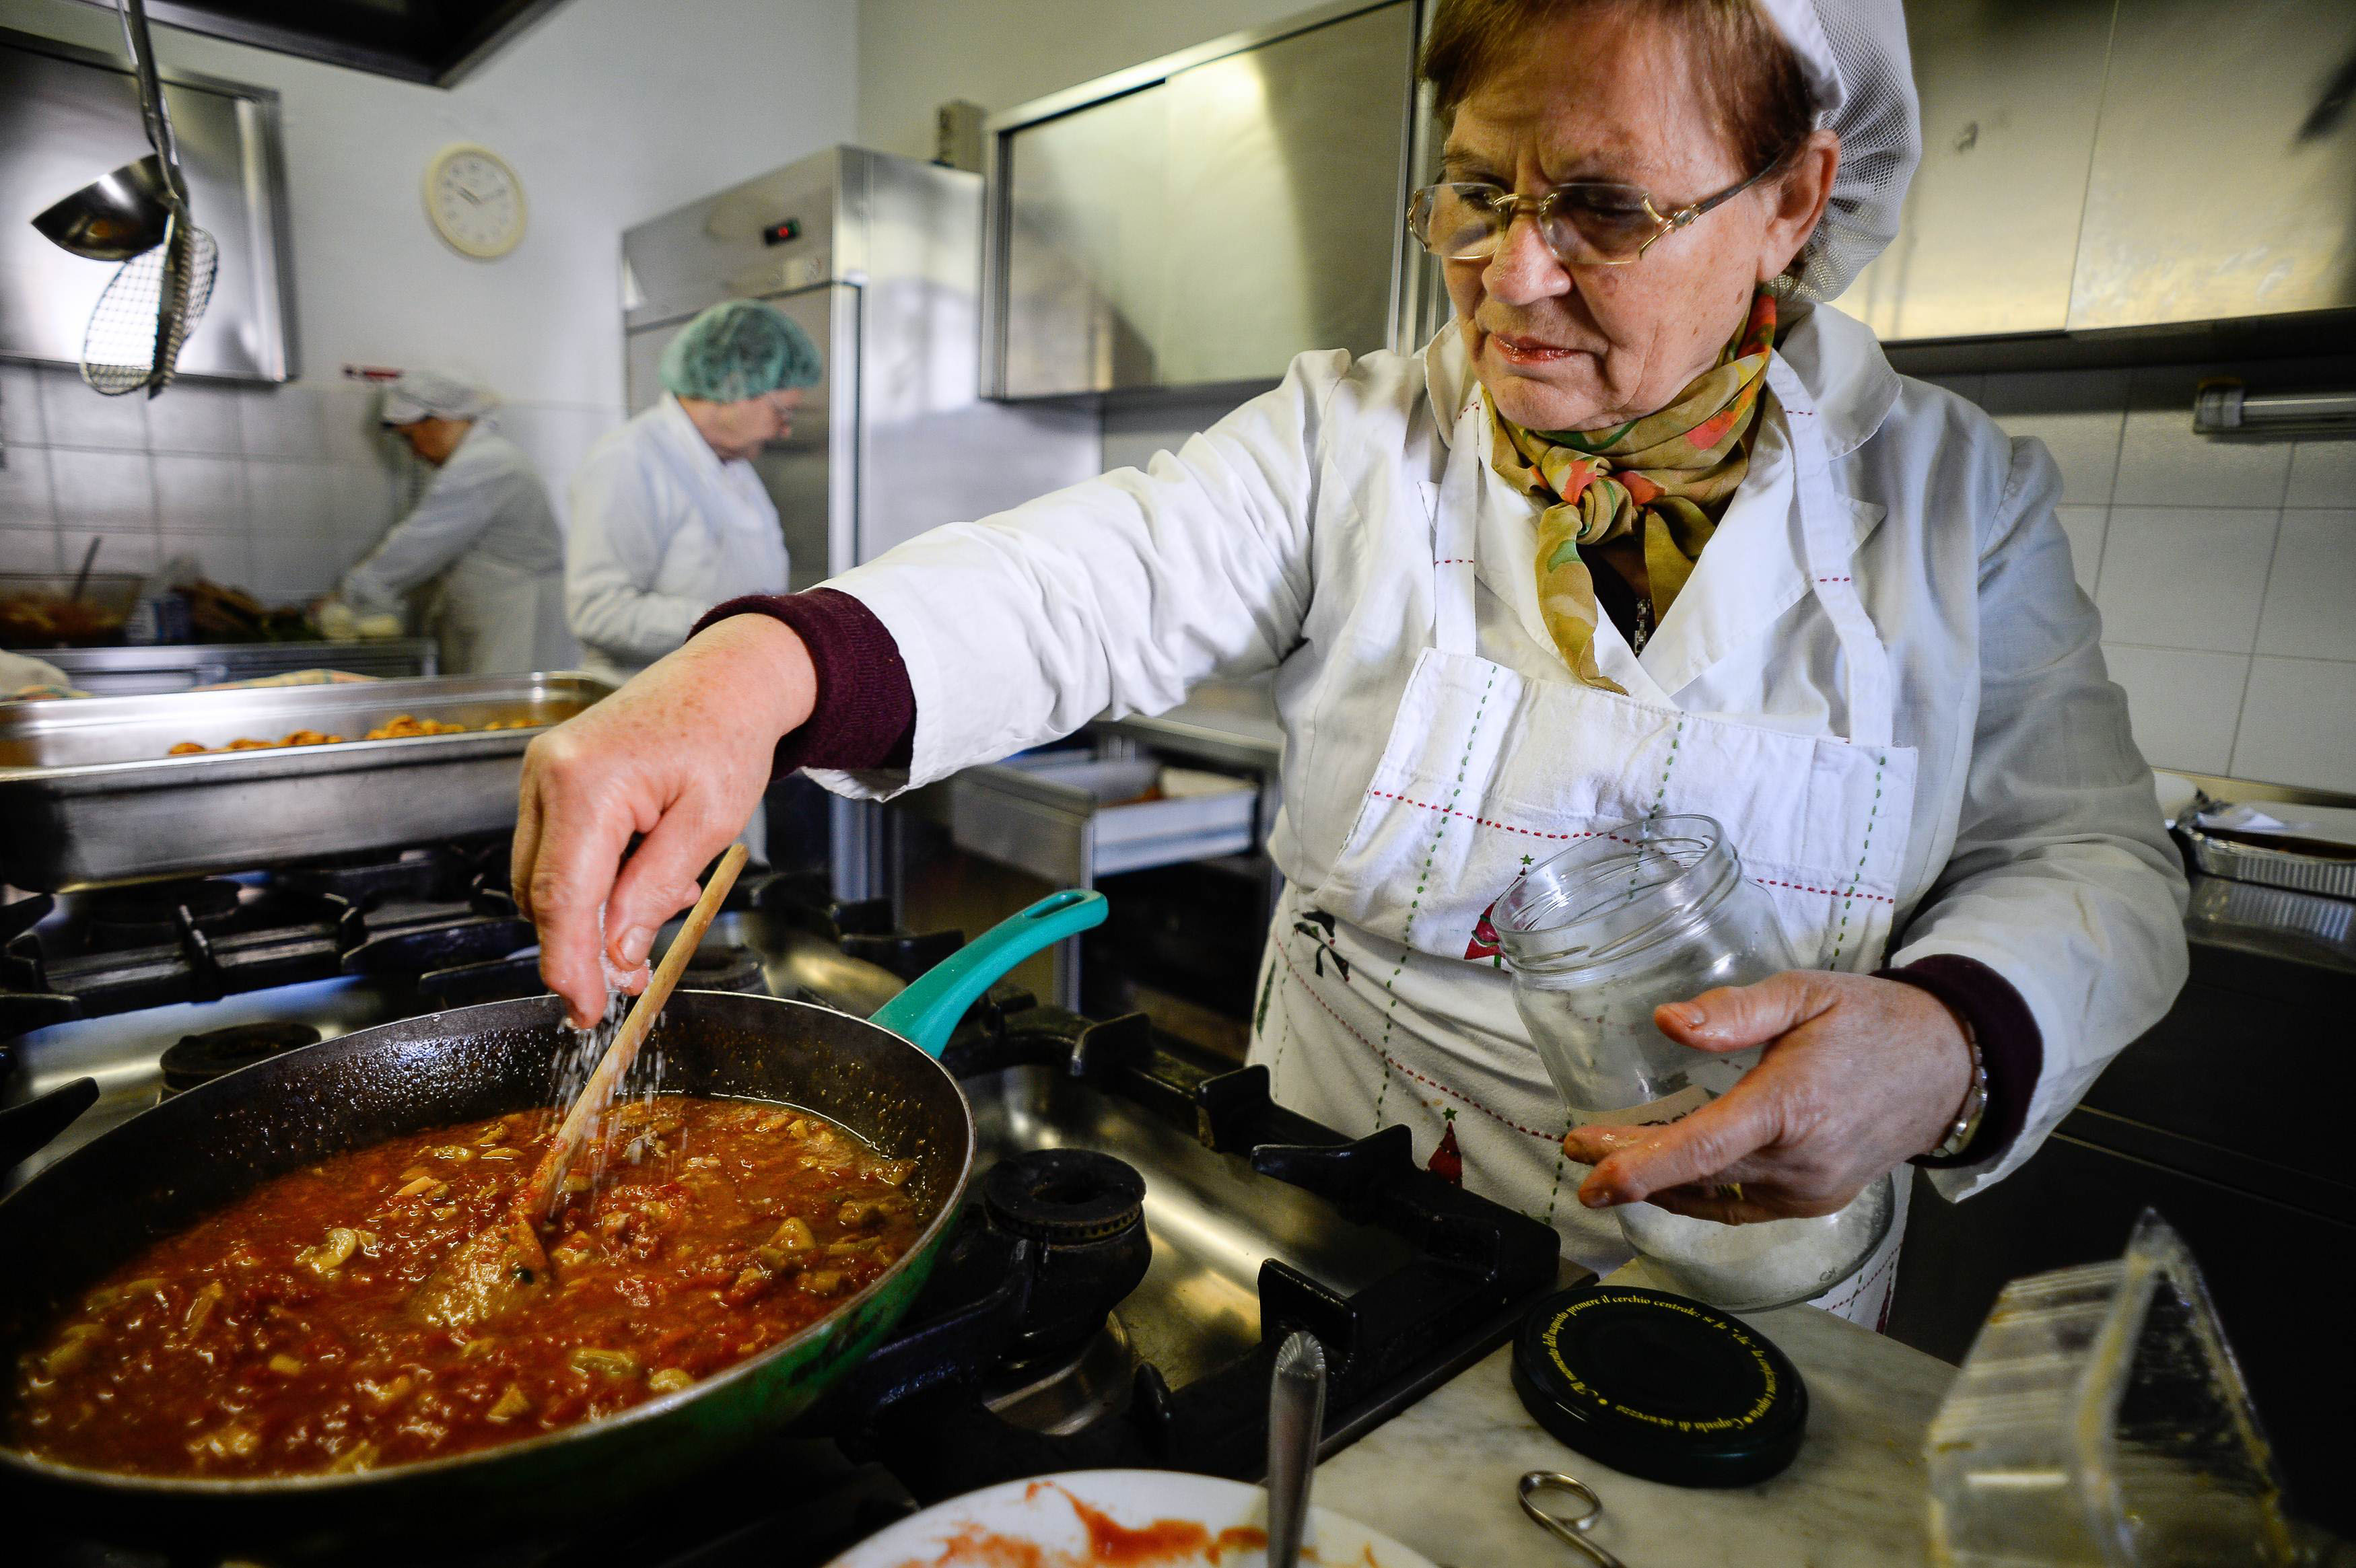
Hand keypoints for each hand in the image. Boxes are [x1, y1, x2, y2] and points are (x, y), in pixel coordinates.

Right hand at [512, 615, 815, 1024]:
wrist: (725, 677)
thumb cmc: (726, 736)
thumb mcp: (708, 825)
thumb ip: (653, 891)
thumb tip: (615, 956)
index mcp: (586, 783)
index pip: (561, 898)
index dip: (569, 966)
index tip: (587, 1011)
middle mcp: (546, 775)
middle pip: (541, 893)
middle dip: (582, 949)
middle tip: (634, 981)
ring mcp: (540, 775)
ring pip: (542, 879)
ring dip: (591, 915)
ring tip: (660, 909)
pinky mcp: (549, 781)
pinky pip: (555, 853)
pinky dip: (592, 883)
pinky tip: (644, 877)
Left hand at [1558, 971, 1971, 1223]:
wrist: (1948, 1067)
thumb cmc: (1872, 1021)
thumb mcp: (1805, 993)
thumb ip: (1735, 1010)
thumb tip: (1668, 1022)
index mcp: (1793, 1105)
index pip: (1706, 1147)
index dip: (1642, 1167)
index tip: (1592, 1179)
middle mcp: (1802, 1160)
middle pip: (1697, 1173)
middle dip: (1631, 1165)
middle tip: (1580, 1148)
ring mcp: (1811, 1189)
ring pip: (1715, 1193)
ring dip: (1660, 1180)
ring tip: (1611, 1156)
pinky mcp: (1816, 1202)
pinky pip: (1742, 1205)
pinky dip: (1699, 1192)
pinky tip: (1667, 1176)